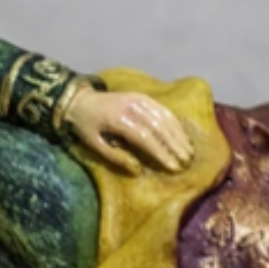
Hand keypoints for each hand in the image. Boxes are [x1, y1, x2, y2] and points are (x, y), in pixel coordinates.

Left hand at [63, 86, 193, 174]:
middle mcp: (132, 107)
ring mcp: (139, 99)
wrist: (80, 100)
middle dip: (174, 145)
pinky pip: (162, 109)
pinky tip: (181, 134)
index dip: (161, 153)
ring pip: (164, 117)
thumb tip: (137, 170)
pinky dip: (174, 122)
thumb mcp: (93, 143)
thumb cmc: (85, 125)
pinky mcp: (143, 96)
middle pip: (159, 127)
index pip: (145, 138)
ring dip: (178, 135)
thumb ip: (114, 157)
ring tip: (188, 151)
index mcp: (118, 119)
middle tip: (186, 162)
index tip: (173, 167)